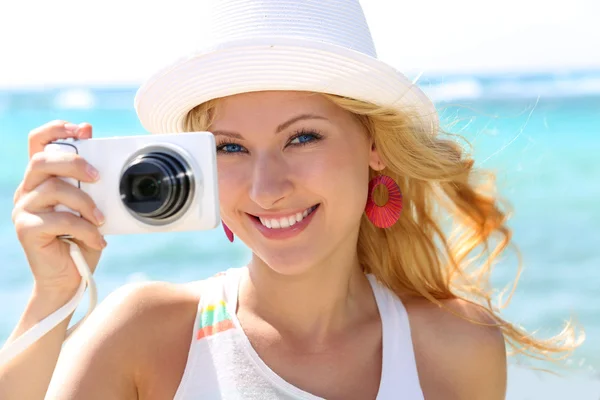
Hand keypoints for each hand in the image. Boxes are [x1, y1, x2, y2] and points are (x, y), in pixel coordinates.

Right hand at [11, 120, 105, 298]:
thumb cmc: (81, 240)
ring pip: (54, 189)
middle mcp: (27, 191)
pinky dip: (85, 228)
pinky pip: (59, 219)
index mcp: (41, 180)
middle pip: (43, 160)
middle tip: (97, 178)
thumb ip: (89, 179)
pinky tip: (97, 239)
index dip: (56, 130)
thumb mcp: (90, 206)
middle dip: (75, 163)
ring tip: (100, 220)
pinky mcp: (26, 230)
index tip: (83, 129)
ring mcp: (23, 210)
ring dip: (86, 203)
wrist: (71, 279)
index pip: (38, 143)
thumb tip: (95, 144)